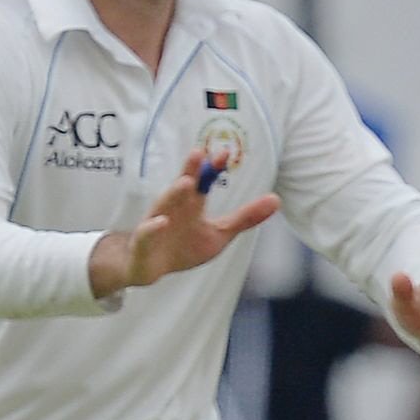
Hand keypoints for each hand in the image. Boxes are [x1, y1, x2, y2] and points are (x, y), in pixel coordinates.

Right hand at [90, 151, 281, 298]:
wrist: (147, 267)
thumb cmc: (184, 246)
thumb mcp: (219, 234)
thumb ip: (245, 218)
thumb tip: (276, 199)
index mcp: (191, 204)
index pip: (202, 181)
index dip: (212, 168)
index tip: (225, 152)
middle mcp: (173, 208)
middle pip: (182, 186)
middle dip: (190, 170)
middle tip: (198, 151)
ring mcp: (156, 223)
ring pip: (163, 205)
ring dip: (173, 193)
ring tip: (185, 182)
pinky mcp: (143, 242)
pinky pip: (146, 233)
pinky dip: (152, 228)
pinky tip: (161, 222)